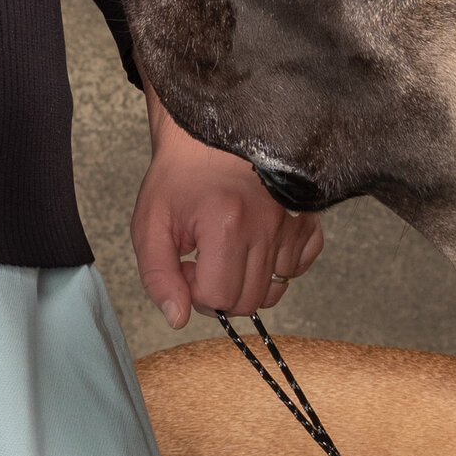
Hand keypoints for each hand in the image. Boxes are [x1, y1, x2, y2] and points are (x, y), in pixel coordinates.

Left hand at [131, 87, 323, 328]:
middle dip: (220, 293)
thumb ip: (158, 277)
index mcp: (225, 224)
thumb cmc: (176, 179)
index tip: (186, 265)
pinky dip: (279, 268)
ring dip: (247, 282)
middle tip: (203, 264)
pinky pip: (299, 265)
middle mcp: (265, 224)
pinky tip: (255, 250)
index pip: (218, 297)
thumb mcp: (150, 226)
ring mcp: (290, 220)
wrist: (205, 136)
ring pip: (275, 289)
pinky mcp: (304, 217)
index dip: (195, 292)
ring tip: (226, 254)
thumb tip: (178, 319)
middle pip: (249, 300)